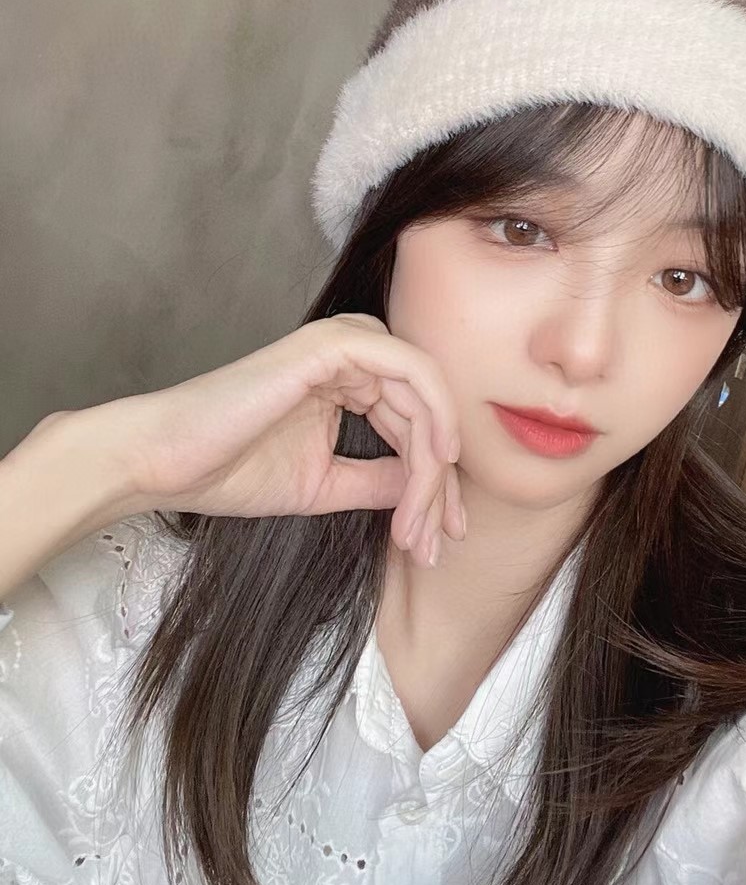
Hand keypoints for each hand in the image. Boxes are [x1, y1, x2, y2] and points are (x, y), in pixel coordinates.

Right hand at [38, 315, 463, 567]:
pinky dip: (433, 414)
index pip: (414, 424)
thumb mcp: (326, 483)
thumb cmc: (230, 470)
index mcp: (347, 380)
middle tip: (441, 541)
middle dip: (440, 483)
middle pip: (426, 412)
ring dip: (433, 467)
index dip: (436, 483)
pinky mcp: (330, 345)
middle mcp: (350, 354)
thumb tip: (432, 489)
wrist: (165, 464)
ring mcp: (341, 343)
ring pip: (423, 396)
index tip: (439, 539)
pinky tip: (436, 462)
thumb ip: (381, 480)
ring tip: (422, 528)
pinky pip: (407, 370)